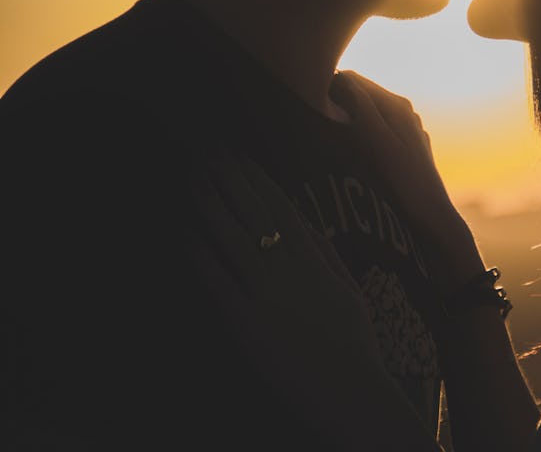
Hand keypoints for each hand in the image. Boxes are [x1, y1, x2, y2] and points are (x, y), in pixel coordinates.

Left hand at [188, 154, 443, 450]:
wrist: (348, 390)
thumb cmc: (352, 339)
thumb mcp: (344, 286)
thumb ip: (322, 251)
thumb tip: (300, 218)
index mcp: (312, 257)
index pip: (278, 206)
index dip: (255, 178)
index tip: (239, 156)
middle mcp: (286, 267)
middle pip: (249, 212)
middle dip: (227, 179)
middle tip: (207, 153)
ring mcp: (263, 293)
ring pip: (229, 237)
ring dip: (208, 204)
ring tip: (193, 180)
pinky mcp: (243, 323)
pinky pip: (214, 280)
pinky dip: (198, 252)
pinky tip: (184, 231)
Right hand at [331, 70, 484, 292]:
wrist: (431, 219)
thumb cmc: (402, 182)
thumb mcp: (376, 142)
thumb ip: (360, 107)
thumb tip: (340, 77)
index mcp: (396, 104)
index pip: (352, 79)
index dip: (329, 87)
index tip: (310, 105)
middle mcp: (405, 111)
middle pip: (361, 94)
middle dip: (338, 101)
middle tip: (316, 120)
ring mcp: (407, 129)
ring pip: (368, 112)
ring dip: (349, 117)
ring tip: (331, 136)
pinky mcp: (407, 147)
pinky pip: (377, 129)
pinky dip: (362, 132)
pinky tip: (355, 151)